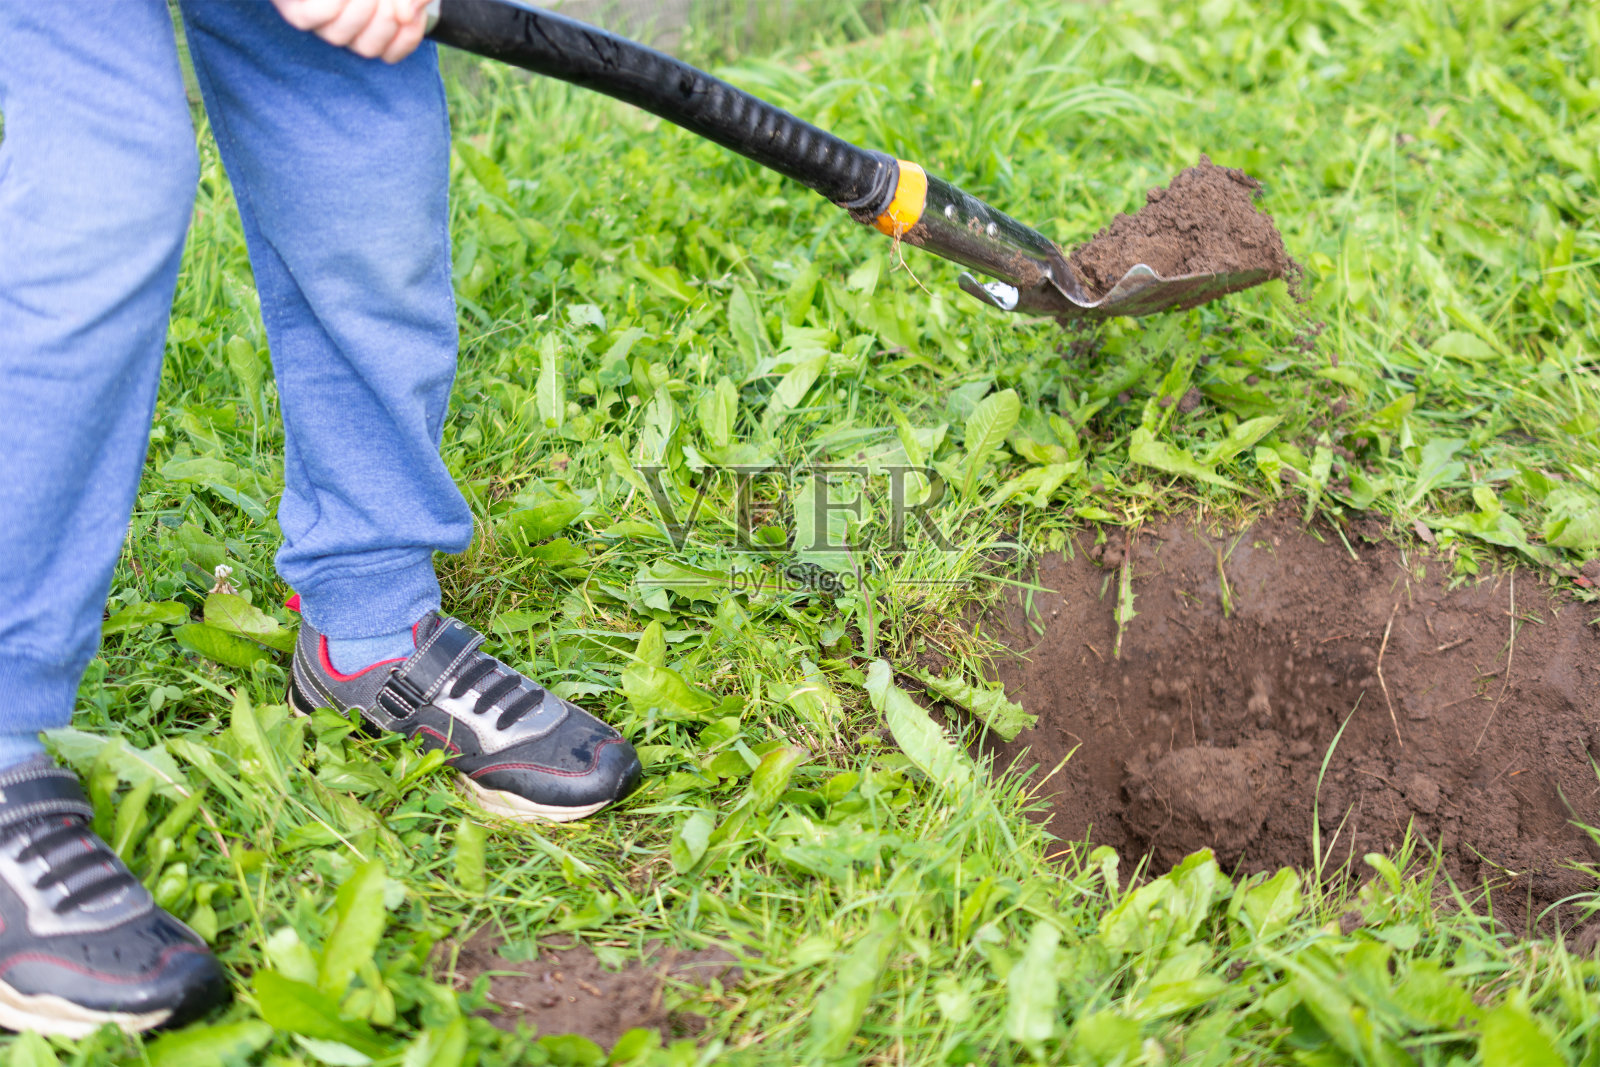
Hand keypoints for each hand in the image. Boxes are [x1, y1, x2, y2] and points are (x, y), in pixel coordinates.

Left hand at [271, 0, 431, 63]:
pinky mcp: (295, 10)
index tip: (410, 13)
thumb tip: (405, 16)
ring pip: (339, 36)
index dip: (406, 38)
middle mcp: (343, 28)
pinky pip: (316, 15)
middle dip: (383, 20)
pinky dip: (334, 2)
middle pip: (367, 49)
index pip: (390, 53)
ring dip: (360, 9)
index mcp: (370, 25)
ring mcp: (318, 21)